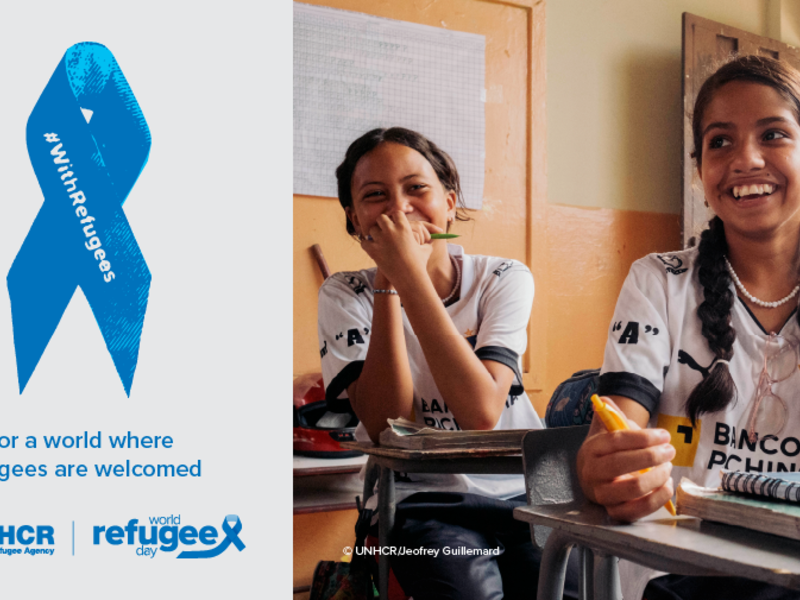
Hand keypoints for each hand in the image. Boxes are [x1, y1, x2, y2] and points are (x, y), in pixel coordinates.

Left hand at [360, 211, 443, 288]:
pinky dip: (367, 245)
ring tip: (378, 240)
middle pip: (381, 218)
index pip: (396, 214)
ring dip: (375, 234)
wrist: (409, 278)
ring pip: (372, 229)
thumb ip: (426, 242)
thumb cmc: (419, 264)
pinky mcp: (373, 250)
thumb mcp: (426, 250)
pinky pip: (364, 242)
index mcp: (404, 227)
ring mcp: (381, 240)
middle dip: (382, 223)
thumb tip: (433, 238)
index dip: (395, 218)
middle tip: (384, 230)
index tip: (394, 223)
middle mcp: (391, 230)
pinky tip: (372, 248)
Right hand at [577, 397, 674, 521]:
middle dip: (651, 456)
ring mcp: (602, 495)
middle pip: (622, 464)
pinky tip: (667, 486)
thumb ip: (608, 413)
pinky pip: (637, 511)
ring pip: (632, 489)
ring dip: (657, 477)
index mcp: (590, 450)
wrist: (598, 474)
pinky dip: (657, 499)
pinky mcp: (614, 512)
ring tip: (668, 467)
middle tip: (669, 451)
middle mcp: (592, 473)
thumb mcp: (606, 430)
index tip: (664, 435)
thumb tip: (604, 401)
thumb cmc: (608, 450)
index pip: (616, 441)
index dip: (643, 438)